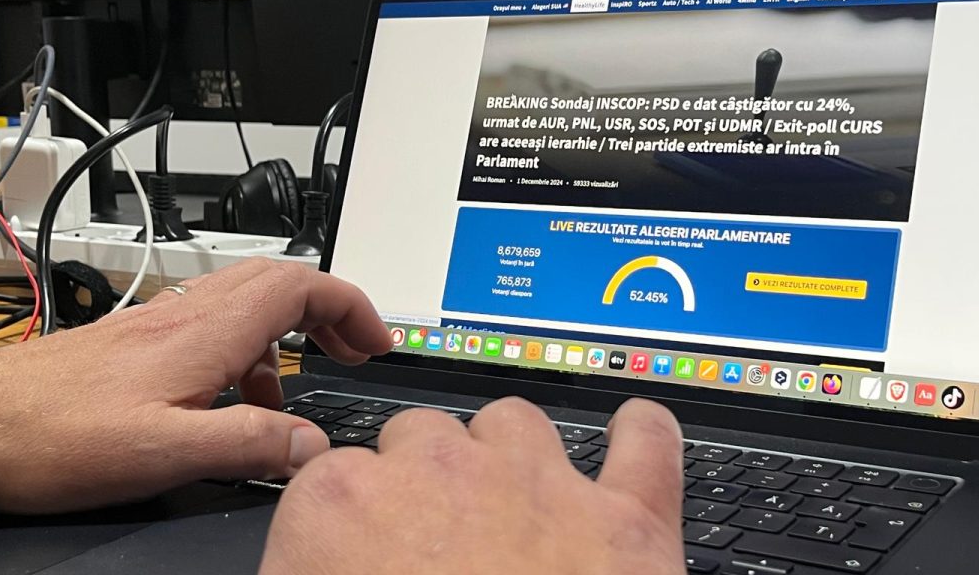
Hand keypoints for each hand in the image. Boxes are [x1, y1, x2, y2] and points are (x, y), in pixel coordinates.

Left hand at [0, 258, 390, 513]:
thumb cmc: (52, 434)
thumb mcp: (165, 452)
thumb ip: (249, 443)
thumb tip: (313, 445)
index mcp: (206, 332)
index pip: (302, 286)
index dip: (353, 306)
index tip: (377, 340)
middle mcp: (186, 315)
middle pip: (282, 280)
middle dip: (331, 308)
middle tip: (354, 347)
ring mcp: (161, 324)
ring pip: (249, 299)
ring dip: (292, 328)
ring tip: (303, 380)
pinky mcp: (140, 342)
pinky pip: (215, 325)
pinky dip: (249, 349)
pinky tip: (236, 398)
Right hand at [260, 398, 684, 574]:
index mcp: (341, 507)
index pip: (334, 478)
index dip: (354, 522)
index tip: (363, 555)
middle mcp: (440, 471)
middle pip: (423, 438)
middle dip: (427, 480)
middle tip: (437, 544)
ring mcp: (540, 486)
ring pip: (513, 424)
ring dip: (510, 452)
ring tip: (514, 502)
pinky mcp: (626, 520)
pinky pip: (644, 446)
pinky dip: (643, 437)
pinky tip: (636, 434)